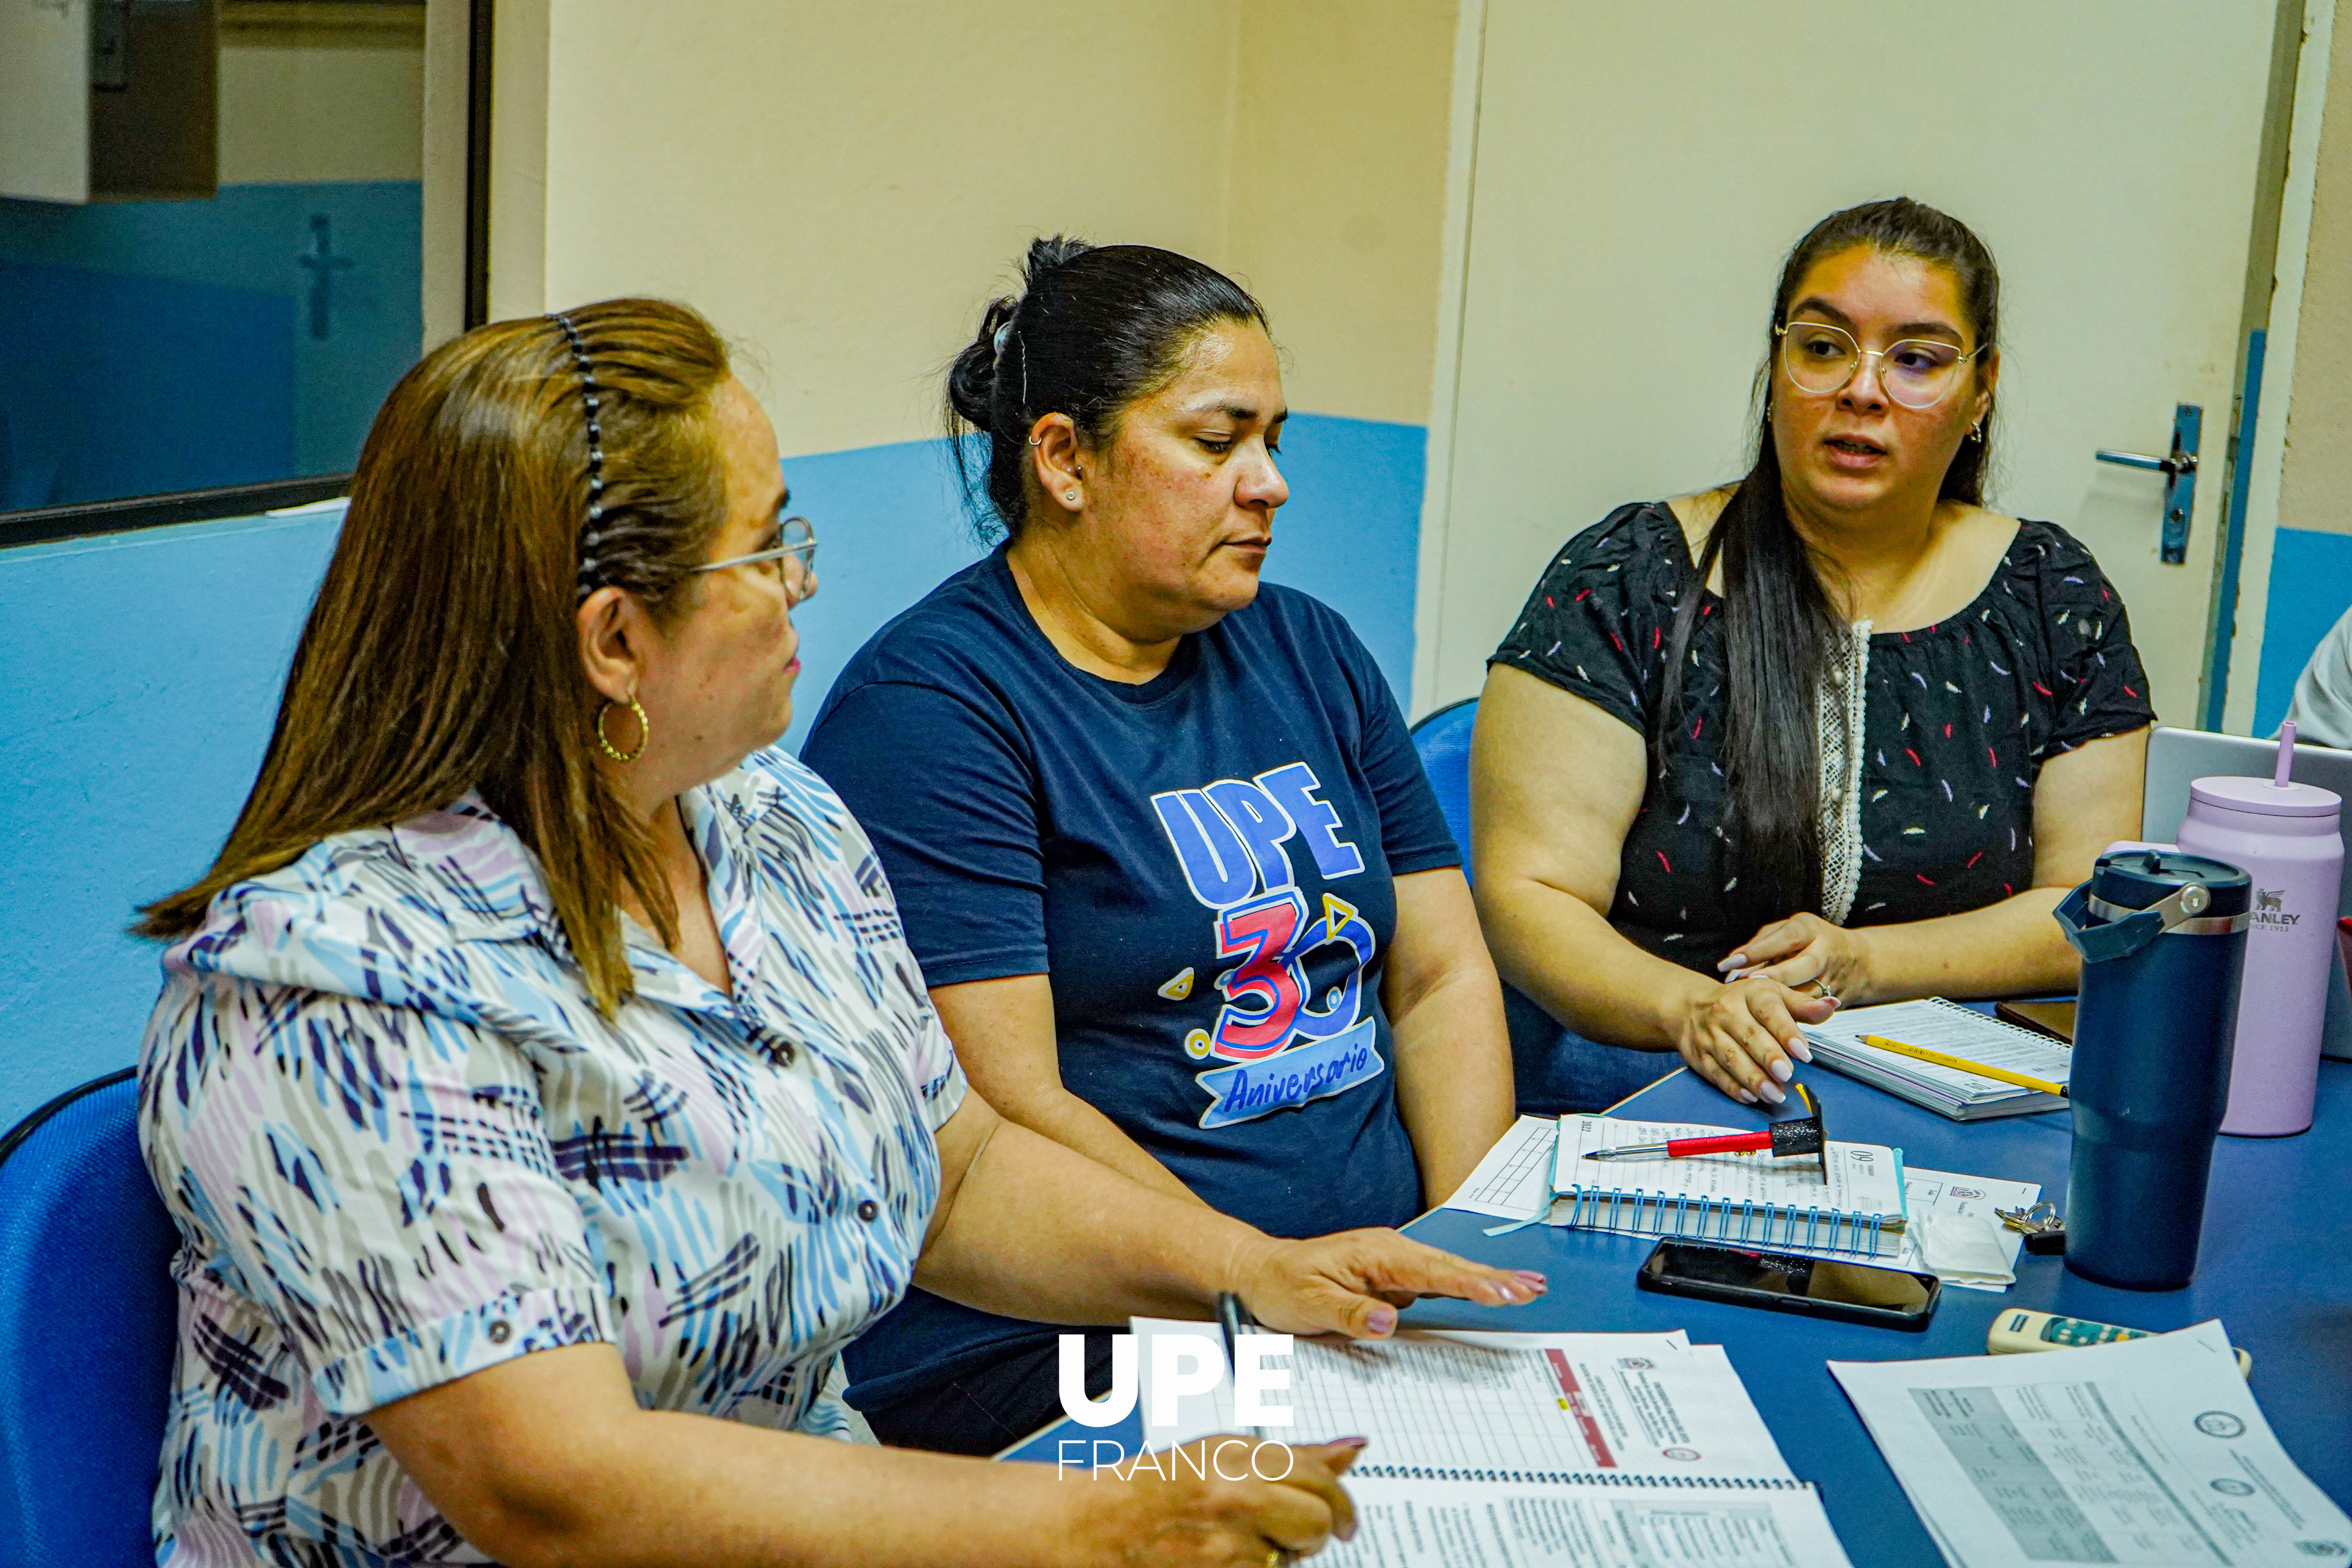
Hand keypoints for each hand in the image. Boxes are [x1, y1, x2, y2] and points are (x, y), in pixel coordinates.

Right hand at [1070, 1437, 1365, 1565]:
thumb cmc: (1155, 1487)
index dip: (1340, 1500)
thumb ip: (1292, 1457)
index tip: (1343, 1518)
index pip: (1318, 1475)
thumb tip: (1354, 1448)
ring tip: (1237, 1542)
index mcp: (1239, 1455)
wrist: (1096, 1526)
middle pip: (1316, 1520)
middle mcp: (1237, 1494)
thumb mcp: (1222, 1454)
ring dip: (1277, 1556)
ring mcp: (1228, 1543)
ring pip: (1290, 1558)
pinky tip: (1222, 1559)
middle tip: (1299, 1536)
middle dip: (1315, 1532)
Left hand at [1228, 1229, 1546, 1339]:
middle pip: (1450, 1267)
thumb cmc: (1281, 1284)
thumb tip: (1388, 1321)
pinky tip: (1490, 1292)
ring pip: (1448, 1272)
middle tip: (1534, 1288)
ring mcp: (1393, 1264)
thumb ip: (1350, 1312)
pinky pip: (1435, 1282)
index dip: (1469, 1283)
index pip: (1431, 1271)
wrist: (1260, 1271)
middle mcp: (1390, 1252)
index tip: (1502, 1292)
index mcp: (1375, 1253)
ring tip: (1528, 1289)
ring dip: (1487, 1281)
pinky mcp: (1392, 1277)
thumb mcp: (1308, 1303)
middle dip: (1494, 1278)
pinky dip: (1465, 1286)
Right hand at [1670, 973, 1835, 1105]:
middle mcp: (1726, 1012)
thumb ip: (1802, 1006)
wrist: (1690, 1006)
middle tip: (1786, 1074)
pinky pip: (1715, 1073)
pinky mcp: (1699, 1055)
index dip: (1786, 1032)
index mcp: (1750, 994)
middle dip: (1768, 1057)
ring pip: (1731, 1058)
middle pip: (1749, 1036)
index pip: (1769, 1011)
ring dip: (1753, 1078)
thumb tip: (1831, 1006)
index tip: (1803, 1052)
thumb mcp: (1772, 995)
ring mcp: (1709, 1034)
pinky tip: (1750, 1096)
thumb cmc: (1740, 1002)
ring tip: (1773, 1094)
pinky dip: (1733, 1087)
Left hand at [1717, 912, 1873, 1003]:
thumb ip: (1761, 944)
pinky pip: (1810, 1010)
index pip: (1785, 938)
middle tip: (1744, 986)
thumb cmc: (1812, 941)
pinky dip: (1789, 1015)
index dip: (1759, 951)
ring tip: (1751, 1006)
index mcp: (1810, 930)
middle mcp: (1824, 953)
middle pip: (1803, 966)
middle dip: (1774, 977)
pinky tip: (1768, 1021)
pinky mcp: (1833, 1001)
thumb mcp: (1789, 931)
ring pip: (1807, 993)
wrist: (1860, 961)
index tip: (1732, 963)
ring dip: (1780, 1001)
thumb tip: (1732, 963)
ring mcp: (1832, 978)